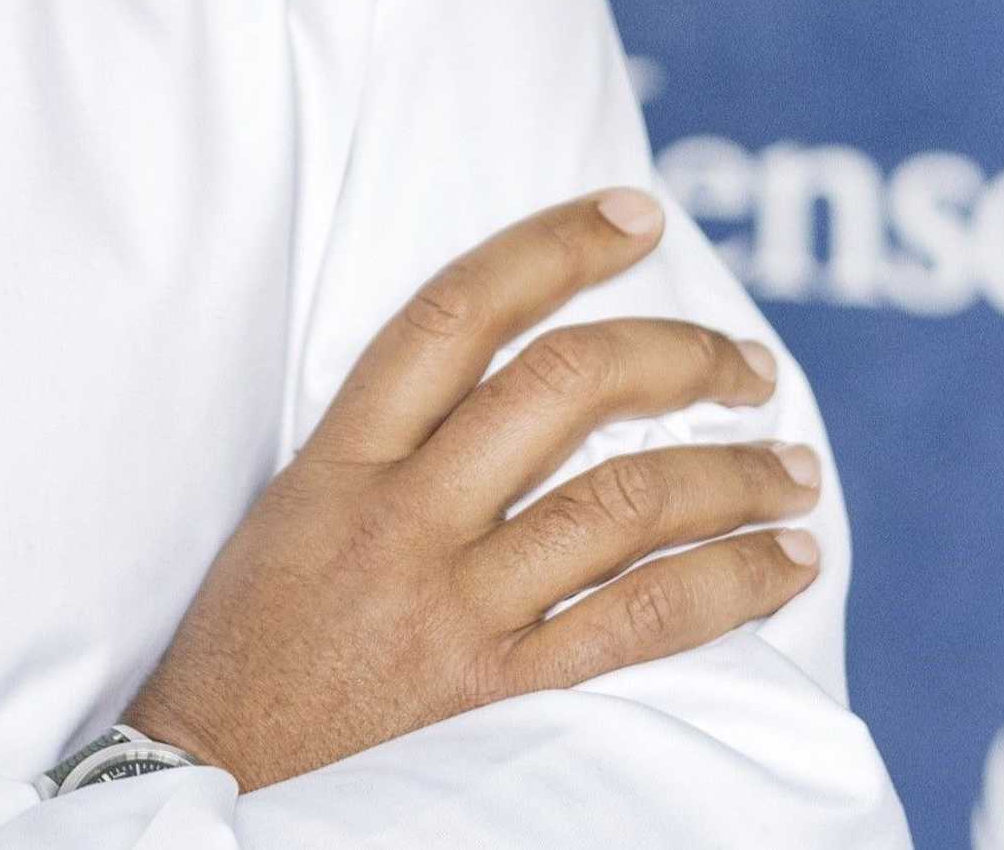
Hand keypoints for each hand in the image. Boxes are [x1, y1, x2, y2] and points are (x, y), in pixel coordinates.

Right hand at [123, 185, 824, 789]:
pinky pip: (639, 623)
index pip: (455, 311)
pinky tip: (785, 565)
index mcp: (341, 461)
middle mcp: (403, 520)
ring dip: (732, 475)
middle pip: (563, 387)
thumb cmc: (255, 651)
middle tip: (749, 366)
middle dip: (678, 357)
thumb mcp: (294, 515)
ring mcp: (454, 610)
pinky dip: (729, 584)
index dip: (554, 244)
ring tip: (793, 471)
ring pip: (623, 502)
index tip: (636, 216)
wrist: (210, 787)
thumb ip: (392, 444)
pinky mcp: (497, 700)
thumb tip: (522, 368)